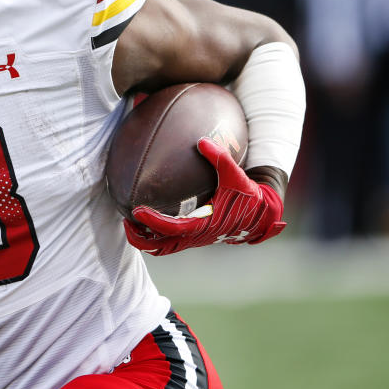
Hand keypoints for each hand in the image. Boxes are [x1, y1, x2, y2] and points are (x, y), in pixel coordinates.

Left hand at [123, 137, 285, 255]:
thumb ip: (220, 157)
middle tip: (126, 220)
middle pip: (160, 246)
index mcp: (204, 225)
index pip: (172, 228)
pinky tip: (149, 221)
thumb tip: (202, 141)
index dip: (152, 221)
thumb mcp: (236, 175)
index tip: (136, 210)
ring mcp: (195, 240)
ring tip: (131, 223)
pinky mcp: (196, 238)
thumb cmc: (248, 195)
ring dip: (146, 240)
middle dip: (140, 237)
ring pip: (163, 248)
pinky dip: (156, 237)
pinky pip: (170, 243)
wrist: (262, 215)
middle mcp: (197, 236)